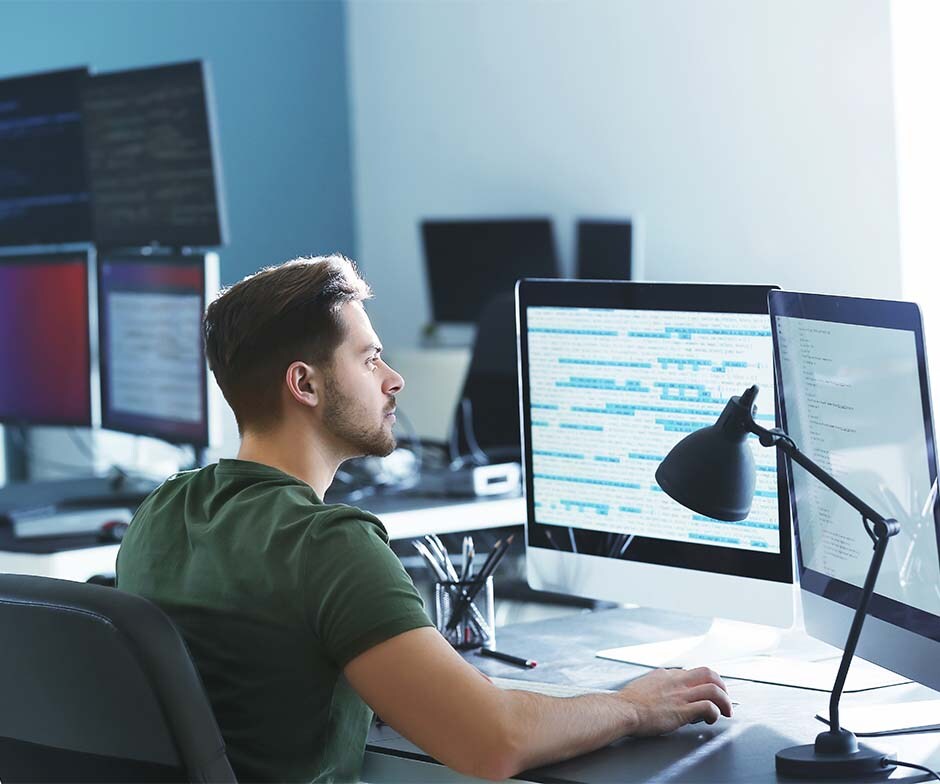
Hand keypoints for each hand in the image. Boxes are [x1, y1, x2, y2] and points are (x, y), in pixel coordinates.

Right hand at [617, 666, 731, 736]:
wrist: (623, 710)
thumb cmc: (629, 703)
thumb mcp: (643, 685)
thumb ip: (656, 685)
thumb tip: (659, 690)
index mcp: (666, 675)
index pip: (692, 673)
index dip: (702, 683)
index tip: (704, 692)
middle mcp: (676, 681)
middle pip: (708, 673)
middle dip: (721, 685)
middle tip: (723, 698)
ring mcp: (681, 695)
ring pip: (714, 689)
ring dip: (724, 700)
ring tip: (725, 710)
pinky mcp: (683, 710)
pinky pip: (708, 707)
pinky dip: (715, 712)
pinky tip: (711, 719)